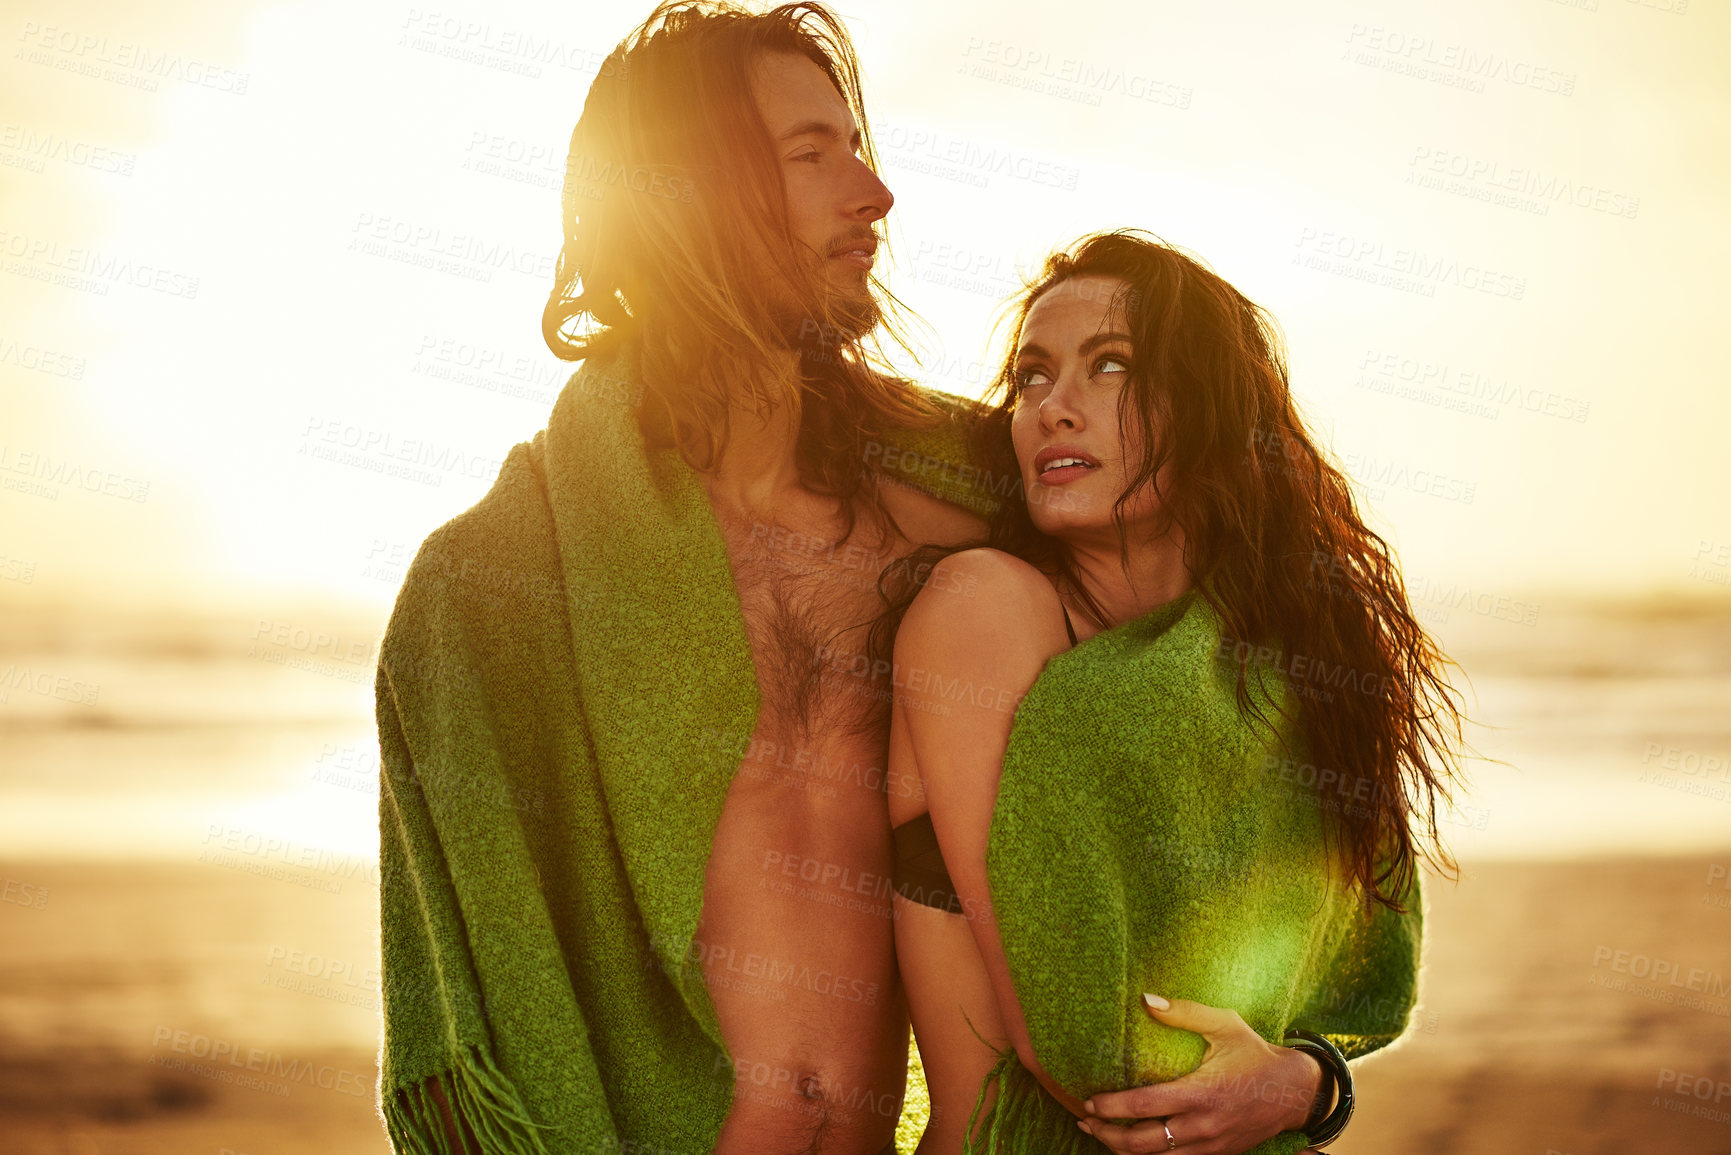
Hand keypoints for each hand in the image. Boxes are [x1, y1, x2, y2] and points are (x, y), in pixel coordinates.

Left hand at [1075, 994, 1323, 1154]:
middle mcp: (1203, 1126)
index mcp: (1202, 1093)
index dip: (1112, 1108)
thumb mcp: (1225, 1025)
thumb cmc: (1255, 1054)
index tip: (1089, 1101)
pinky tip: (1131, 1145)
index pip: (1146, 1107)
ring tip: (1099, 1133)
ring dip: (1123, 1150)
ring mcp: (1209, 1146)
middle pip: (1144, 1144)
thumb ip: (1184, 1013)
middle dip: (1108, 1135)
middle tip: (1084, 1119)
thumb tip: (1145, 1000)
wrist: (1294, 1092)